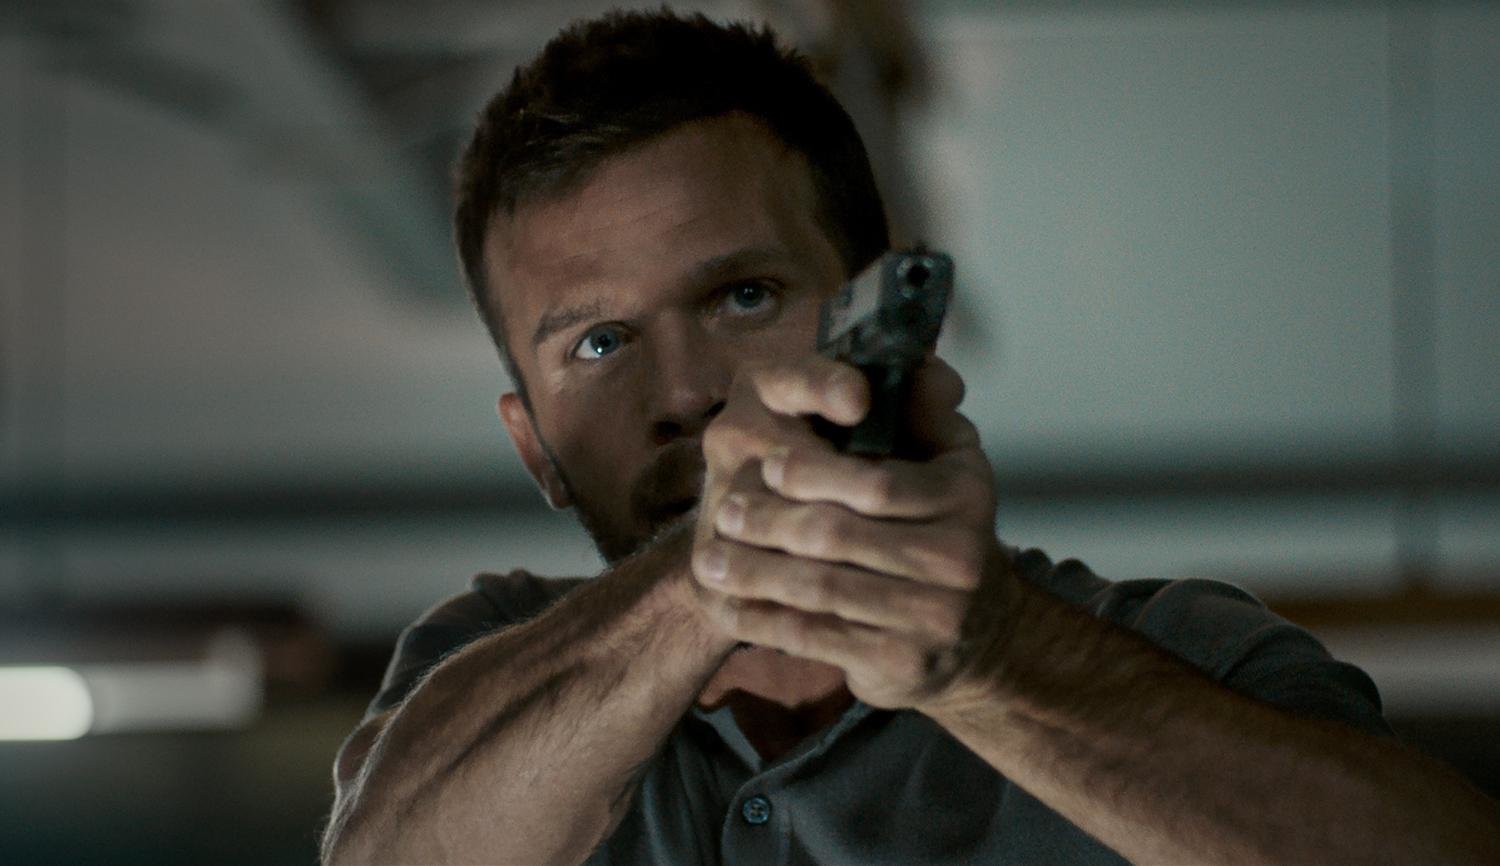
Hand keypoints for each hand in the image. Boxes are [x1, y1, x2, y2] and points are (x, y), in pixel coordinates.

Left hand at [690, 354, 1016, 710]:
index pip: (875, 482)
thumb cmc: (941, 532)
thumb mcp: (949, 462)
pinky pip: (815, 637)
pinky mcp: (900, 663)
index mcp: (962, 497)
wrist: (977, 635)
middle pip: (837, 536)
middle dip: (770, 523)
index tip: (768, 464)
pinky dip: (765, 620)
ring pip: (818, 588)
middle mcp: (956, 558)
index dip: (814, 473)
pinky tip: (734, 606)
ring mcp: (932, 616)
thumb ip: (923, 410)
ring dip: (754, 573)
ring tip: (712, 560)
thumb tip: (910, 363)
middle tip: (723, 511)